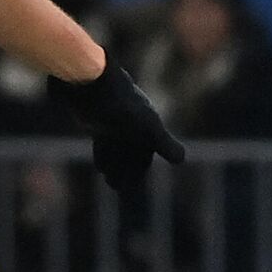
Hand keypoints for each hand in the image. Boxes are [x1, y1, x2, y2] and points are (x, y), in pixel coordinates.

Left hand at [47, 57, 185, 190]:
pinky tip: (101, 167)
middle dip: (127, 172)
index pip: (145, 153)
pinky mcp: (95, 118)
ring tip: (110, 183)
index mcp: (146, 124)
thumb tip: (182, 160)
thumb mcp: (145, 125)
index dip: (139, 171)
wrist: (90, 81)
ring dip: (115, 166)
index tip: (132, 188)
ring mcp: (113, 121)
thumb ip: (163, 142)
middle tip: (119, 189)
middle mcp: (131, 124)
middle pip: (132, 153)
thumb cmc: (119, 103)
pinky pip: (103, 141)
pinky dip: (104, 155)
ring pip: (117, 149)